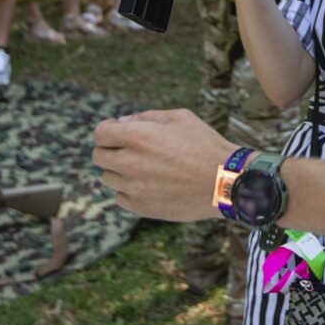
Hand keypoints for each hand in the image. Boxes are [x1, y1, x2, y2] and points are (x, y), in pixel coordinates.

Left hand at [91, 109, 233, 221]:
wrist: (225, 182)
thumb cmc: (205, 145)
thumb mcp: (179, 117)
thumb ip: (147, 117)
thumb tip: (122, 122)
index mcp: (137, 136)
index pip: (100, 134)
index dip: (107, 131)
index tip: (117, 133)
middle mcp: (129, 162)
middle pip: (99, 157)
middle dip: (110, 150)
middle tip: (130, 151)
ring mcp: (133, 187)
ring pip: (108, 178)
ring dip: (120, 172)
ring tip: (145, 169)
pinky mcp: (141, 207)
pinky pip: (120, 198)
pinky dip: (129, 191)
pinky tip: (148, 185)